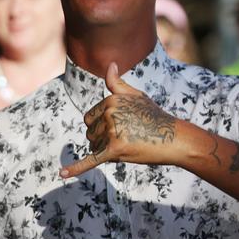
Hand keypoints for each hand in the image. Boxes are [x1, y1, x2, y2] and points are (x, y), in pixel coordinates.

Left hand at [61, 62, 181, 178]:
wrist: (176, 138)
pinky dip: (76, 168)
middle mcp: (109, 113)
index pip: (90, 119)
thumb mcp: (136, 96)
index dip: (104, 126)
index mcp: (110, 100)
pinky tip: (62, 174)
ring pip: (94, 146)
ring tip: (130, 144)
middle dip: (104, 138)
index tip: (124, 126)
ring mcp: (112, 130)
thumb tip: (110, 64)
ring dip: (107, 150)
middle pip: (91, 133)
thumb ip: (117, 83)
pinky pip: (92, 160)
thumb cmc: (154, 117)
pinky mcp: (116, 148)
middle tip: (129, 136)